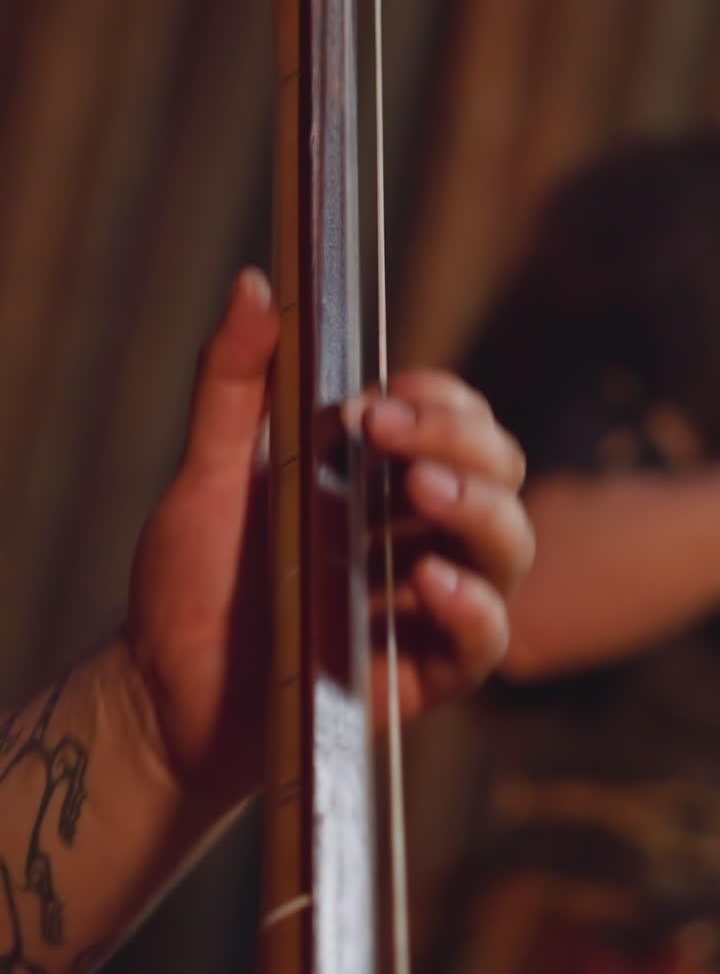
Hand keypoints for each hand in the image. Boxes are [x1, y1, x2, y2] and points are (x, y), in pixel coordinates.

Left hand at [125, 273, 533, 810]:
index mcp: (374, 475)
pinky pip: (485, 640)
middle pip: (497, 468)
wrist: (163, 692)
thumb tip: (255, 281)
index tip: (379, 406)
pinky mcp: (422, 672)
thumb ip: (233, 380)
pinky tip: (431, 586)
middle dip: (463, 441)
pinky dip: (475, 608)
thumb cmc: (190, 579)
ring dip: (481, 509)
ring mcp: (423, 601)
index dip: (438, 401)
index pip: (452, 416)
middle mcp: (413, 530)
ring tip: (424, 492)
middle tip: (392, 436)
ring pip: (508, 545)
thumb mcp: (206, 472)